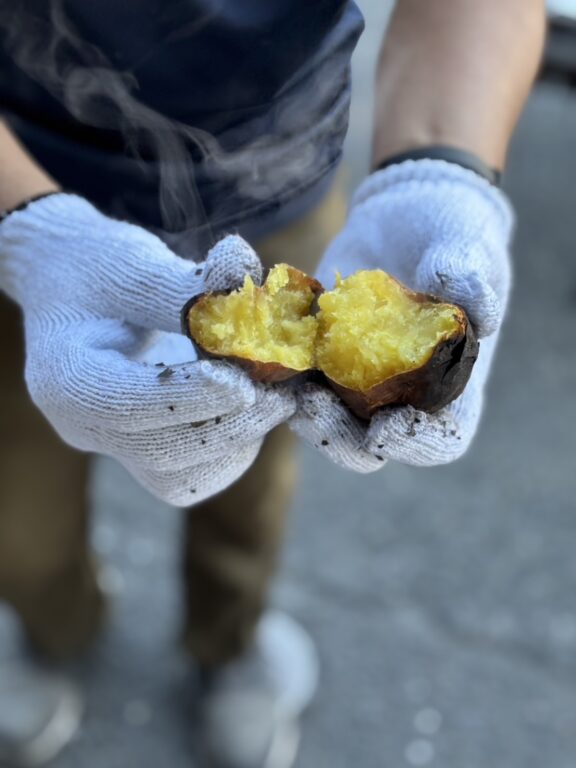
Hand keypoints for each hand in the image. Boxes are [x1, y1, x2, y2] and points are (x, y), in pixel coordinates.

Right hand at [0, 194, 295, 503]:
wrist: (69, 283)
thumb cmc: (97, 266)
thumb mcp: (131, 264)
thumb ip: (187, 284)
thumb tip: (253, 279)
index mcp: (65, 379)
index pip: (128, 406)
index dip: (193, 398)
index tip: (245, 381)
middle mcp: (84, 426)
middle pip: (161, 454)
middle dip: (230, 426)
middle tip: (281, 395)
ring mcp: (113, 444)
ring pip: (181, 478)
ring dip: (237, 442)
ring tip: (274, 398)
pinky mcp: (142, 449)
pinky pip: (191, 474)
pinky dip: (231, 448)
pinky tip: (255, 407)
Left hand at [290, 160, 513, 470]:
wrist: (405, 214)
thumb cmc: (453, 234)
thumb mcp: (470, 247)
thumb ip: (474, 278)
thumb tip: (479, 317)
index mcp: (451, 384)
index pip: (442, 437)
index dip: (418, 443)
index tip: (389, 426)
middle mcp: (402, 393)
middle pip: (373, 443)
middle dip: (342, 438)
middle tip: (317, 408)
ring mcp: (358, 379)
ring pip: (328, 420)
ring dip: (306, 414)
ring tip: (293, 386)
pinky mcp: (321, 356)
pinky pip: (300, 380)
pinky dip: (283, 376)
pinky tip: (267, 354)